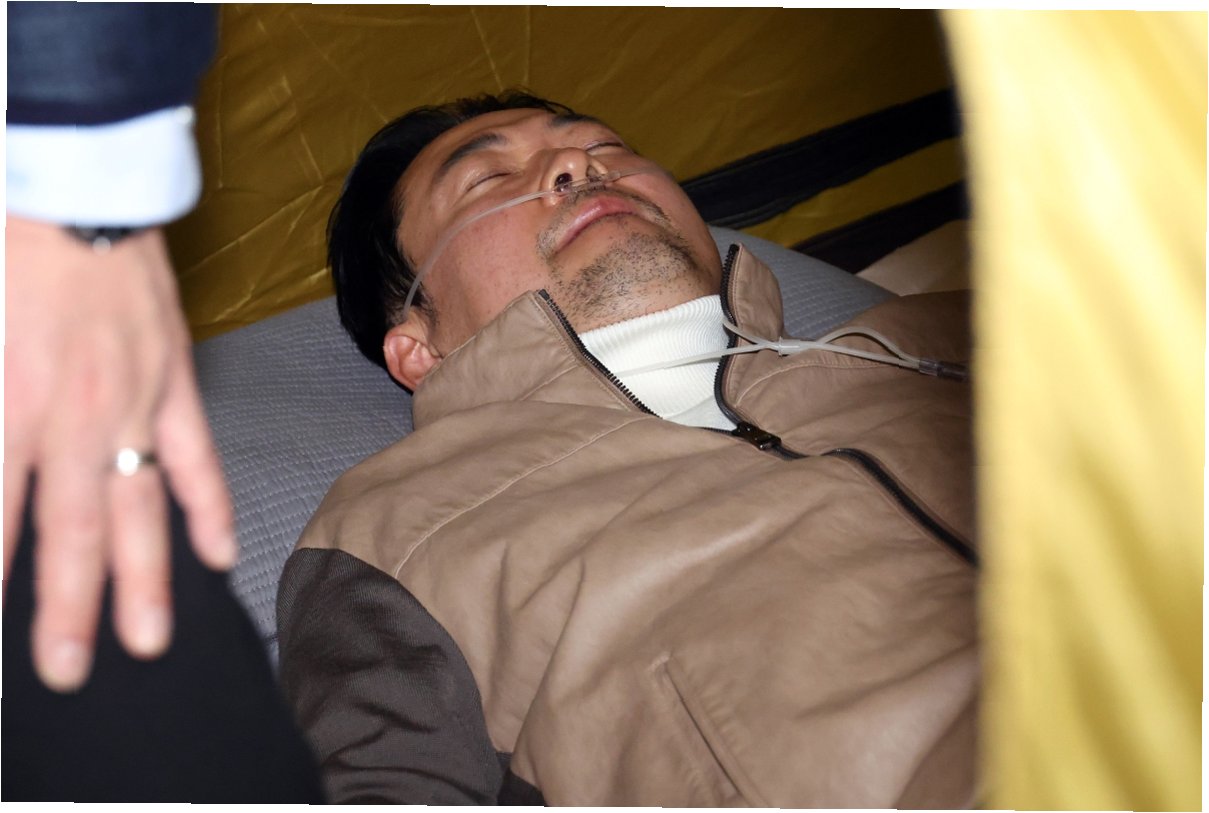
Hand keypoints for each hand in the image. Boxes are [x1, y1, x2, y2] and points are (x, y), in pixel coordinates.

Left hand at [4, 214, 236, 691]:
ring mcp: (132, 403)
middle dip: (66, 606)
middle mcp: (71, 414)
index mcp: (8, 399)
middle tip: (67, 671)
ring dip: (142, 577)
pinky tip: (213, 555)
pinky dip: (204, 506)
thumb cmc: (2, 249)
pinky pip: (192, 456)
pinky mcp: (170, 382)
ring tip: (146, 639)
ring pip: (140, 505)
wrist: (74, 182)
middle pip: (72, 529)